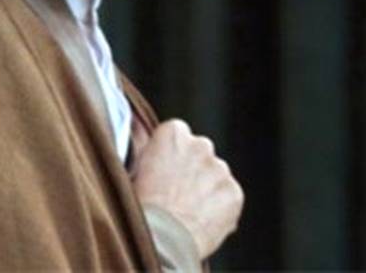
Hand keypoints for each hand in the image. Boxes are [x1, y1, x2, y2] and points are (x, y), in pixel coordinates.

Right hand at [131, 119, 243, 259]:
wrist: (160, 241)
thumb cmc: (139, 206)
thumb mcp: (132, 168)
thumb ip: (140, 142)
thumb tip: (136, 124)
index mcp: (174, 133)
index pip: (178, 135)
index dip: (169, 156)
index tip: (162, 174)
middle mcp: (201, 145)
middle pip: (200, 153)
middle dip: (192, 170)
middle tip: (175, 195)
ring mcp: (220, 170)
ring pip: (215, 176)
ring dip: (206, 189)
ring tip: (187, 213)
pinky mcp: (234, 193)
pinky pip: (228, 198)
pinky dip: (219, 209)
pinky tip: (201, 222)